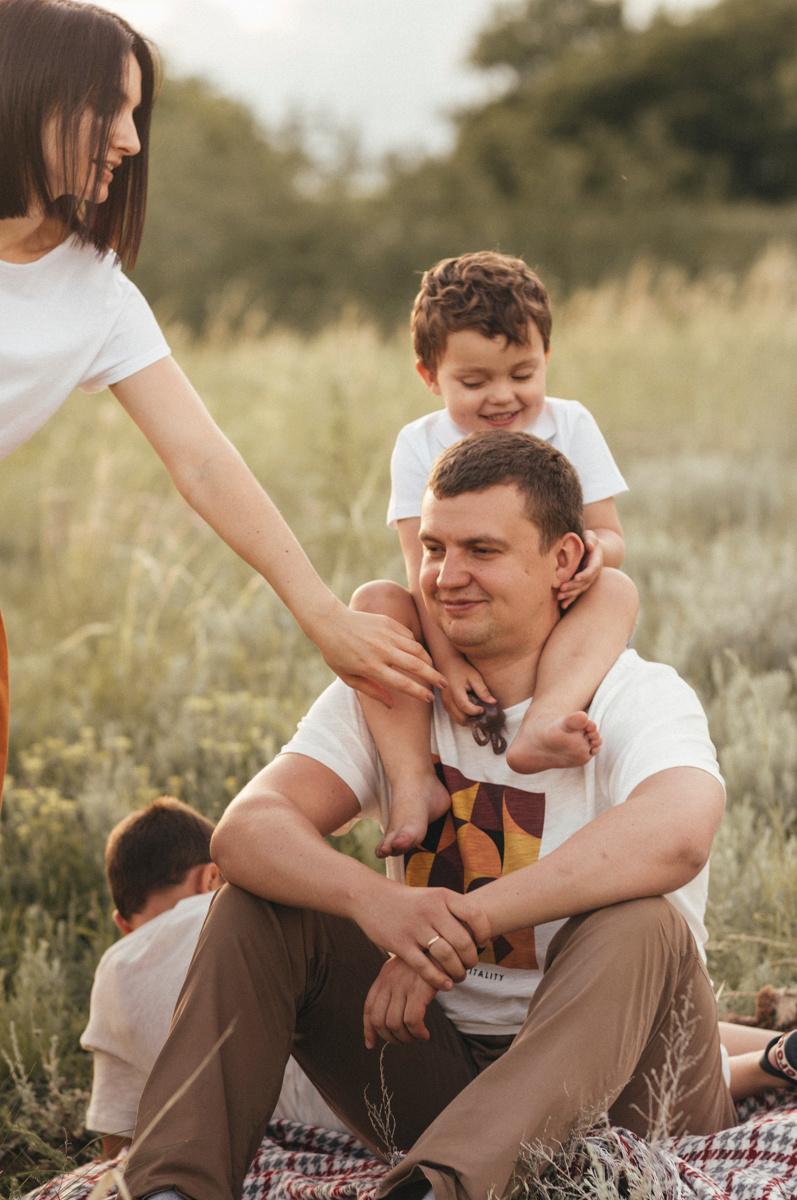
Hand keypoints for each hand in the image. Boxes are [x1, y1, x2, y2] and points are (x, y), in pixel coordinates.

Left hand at [315, 605, 446, 706]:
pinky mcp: (388, 622)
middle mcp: (381, 650)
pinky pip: (409, 636)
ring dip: (429, 661)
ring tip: (435, 670)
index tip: (431, 698)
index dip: (419, 692)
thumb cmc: (336, 653)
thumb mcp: (348, 677)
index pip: (402, 682)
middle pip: (416, 665)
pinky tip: (417, 654)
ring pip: (417, 649)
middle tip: (446, 684)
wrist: (330, 622)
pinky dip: (416, 646)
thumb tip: (391, 704)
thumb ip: (371, 691)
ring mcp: (386, 634)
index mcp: (371, 666)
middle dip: (434, 676)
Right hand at [356, 881, 490, 990]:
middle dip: (471, 959)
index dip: (483, 932)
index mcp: (442, 896)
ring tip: (458, 976)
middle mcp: (430, 910)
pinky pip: (425, 968)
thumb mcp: (432, 896)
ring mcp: (415, 927)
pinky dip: (439, 980)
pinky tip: (445, 985)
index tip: (481, 943)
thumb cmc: (409, 902)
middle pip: (463, 941)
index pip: (475, 914)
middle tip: (469, 965)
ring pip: (447, 957)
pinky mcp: (400, 944)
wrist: (371, 898)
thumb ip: (453, 911)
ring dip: (457, 972)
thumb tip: (479, 932)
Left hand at [363, 957, 437, 1048]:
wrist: (442, 946)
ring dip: (406, 1038)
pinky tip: (425, 1034)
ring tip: (417, 1037)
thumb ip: (393, 991)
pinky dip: (417, 1033)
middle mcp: (389, 981)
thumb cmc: (426, 963)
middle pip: (379, 1020)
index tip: (371, 1044)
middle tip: (404, 1040)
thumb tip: (388, 1019)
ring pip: (394, 1024)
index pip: (369, 1008)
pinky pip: (412, 1021)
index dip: (368, 1030)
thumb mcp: (404, 972)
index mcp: (384, 977)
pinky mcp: (419, 990)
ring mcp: (403, 985)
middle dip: (390, 1038)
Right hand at [438, 653, 495, 726]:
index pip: (464, 706)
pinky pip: (455, 717)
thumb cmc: (462, 669)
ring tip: (478, 713)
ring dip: (468, 720)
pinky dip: (464, 717)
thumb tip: (493, 702)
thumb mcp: (475, 677)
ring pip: (458, 720)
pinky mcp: (445, 706)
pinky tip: (471, 711)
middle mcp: (447, 700)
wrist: (448, 665)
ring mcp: (445, 704)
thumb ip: (483, 690)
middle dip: (473, 719)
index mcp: (455, 691)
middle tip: (482, 714)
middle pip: (460, 718)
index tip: (483, 709)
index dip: (475, 711)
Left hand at [557, 531, 603, 608]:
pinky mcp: (581, 584)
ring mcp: (588, 580)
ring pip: (580, 590)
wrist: (592, 548)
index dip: (585, 574)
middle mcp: (593, 573)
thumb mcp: (590, 536)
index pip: (592, 570)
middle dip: (573, 587)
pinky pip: (576, 593)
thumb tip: (590, 545)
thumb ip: (590, 539)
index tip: (576, 578)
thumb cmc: (588, 539)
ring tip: (559, 597)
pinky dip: (570, 599)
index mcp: (596, 561)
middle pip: (585, 582)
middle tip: (562, 589)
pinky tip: (562, 605)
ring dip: (570, 595)